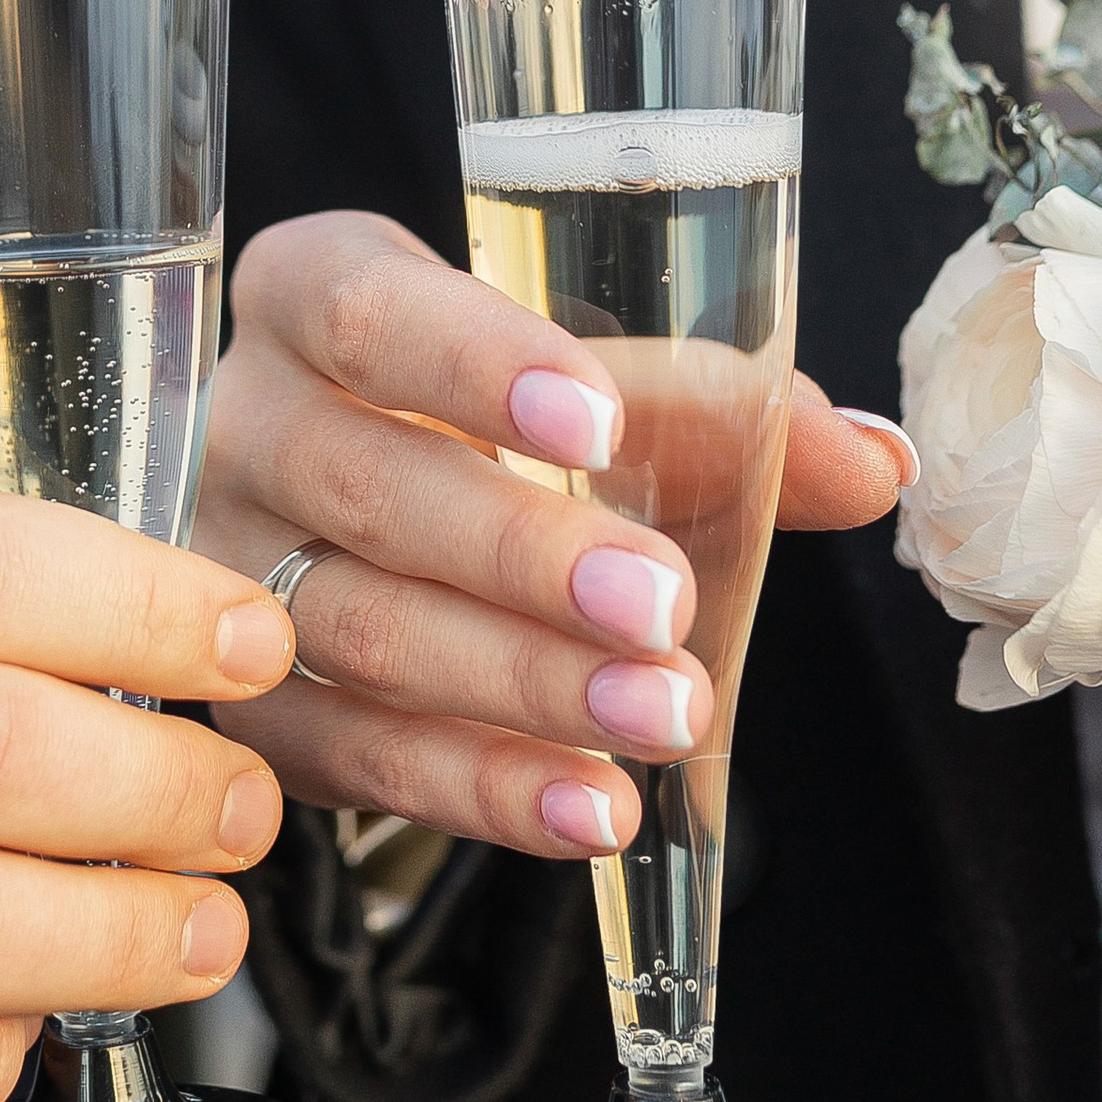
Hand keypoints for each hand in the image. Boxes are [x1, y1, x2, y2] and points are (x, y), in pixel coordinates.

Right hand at [192, 209, 916, 862]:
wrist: (363, 515)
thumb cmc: (489, 427)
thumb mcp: (591, 392)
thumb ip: (720, 414)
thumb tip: (875, 462)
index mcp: (312, 293)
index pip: (368, 311)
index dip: (473, 362)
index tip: (590, 421)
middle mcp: (248, 422)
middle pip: (366, 485)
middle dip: (523, 553)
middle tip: (663, 605)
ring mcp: (227, 569)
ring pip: (357, 630)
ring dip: (522, 683)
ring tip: (663, 718)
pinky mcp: (248, 704)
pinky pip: (353, 756)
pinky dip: (482, 787)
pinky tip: (593, 809)